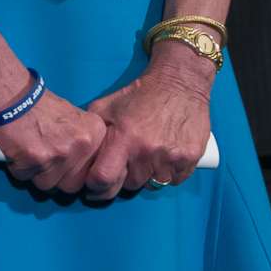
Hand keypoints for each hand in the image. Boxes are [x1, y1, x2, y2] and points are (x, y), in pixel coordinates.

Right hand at [0, 90, 106, 195]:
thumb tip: (84, 168)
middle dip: (57, 178)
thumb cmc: (37, 106)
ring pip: (50, 185)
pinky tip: (18, 152)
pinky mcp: (36, 160)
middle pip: (74, 185)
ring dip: (37, 174)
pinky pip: (27, 179)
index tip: (69, 169)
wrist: (11, 96)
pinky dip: (20, 169)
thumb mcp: (73, 118)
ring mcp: (60, 153)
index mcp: (95, 133)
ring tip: (30, 153)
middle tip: (45, 160)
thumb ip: (83, 143)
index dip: (79, 174)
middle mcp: (82, 144)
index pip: (96, 173)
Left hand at [80, 51, 214, 197]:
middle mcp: (148, 151)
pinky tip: (162, 159)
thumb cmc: (139, 95)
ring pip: (151, 184)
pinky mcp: (190, 159)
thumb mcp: (106, 106)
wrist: (180, 83)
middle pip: (128, 185)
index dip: (96, 187)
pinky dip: (167, 174)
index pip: (104, 179)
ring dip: (145, 177)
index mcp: (124, 138)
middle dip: (122, 180)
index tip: (94, 186)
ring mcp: (171, 157)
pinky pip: (174, 181)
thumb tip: (79, 154)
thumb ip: (92, 131)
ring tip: (143, 159)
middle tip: (122, 167)